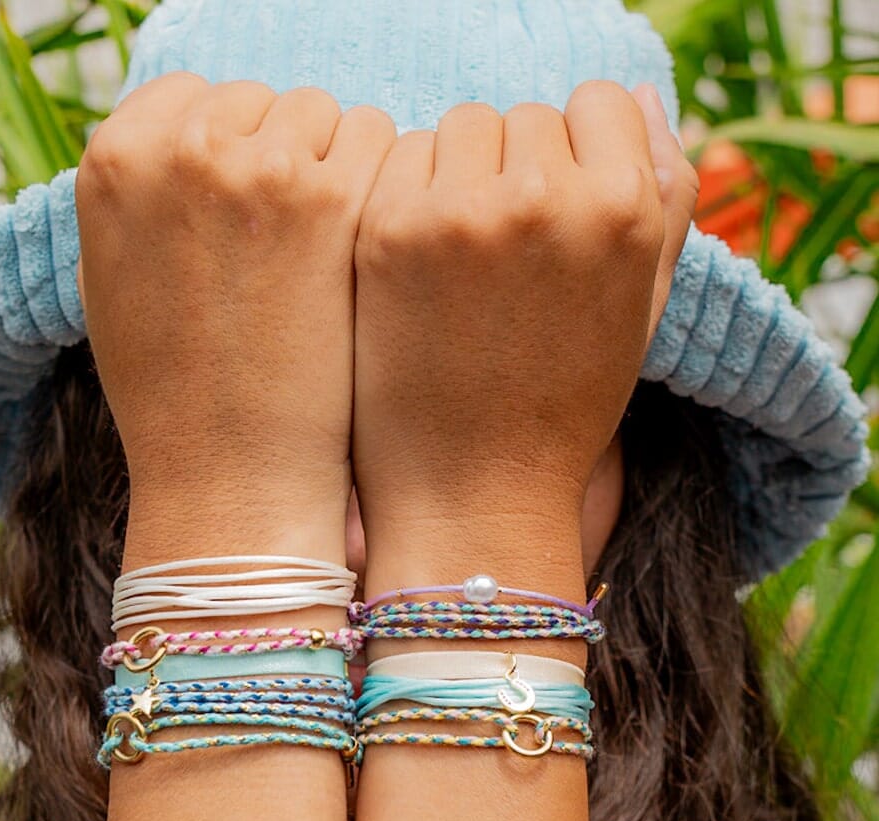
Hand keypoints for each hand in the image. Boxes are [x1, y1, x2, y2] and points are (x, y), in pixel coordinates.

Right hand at [75, 73, 395, 527]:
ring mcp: (257, 167)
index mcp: (116, 158)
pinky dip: (382, 187)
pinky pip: (380, 143)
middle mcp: (180, 147)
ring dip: (336, 168)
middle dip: (285, 156)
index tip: (249, 205)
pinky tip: (366, 254)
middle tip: (293, 239)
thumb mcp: (115, 280)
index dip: (232, 149)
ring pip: (326, 117)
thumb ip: (146, 198)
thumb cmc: (176, 394)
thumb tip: (191, 145)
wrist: (231, 474)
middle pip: (265, 102)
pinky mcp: (330, 199)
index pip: (196, 97)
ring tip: (328, 255)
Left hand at [352, 81, 697, 541]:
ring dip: (462, 174)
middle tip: (506, 255)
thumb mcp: (642, 307)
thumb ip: (664, 197)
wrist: (473, 490)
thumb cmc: (564, 405)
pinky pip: (403, 161)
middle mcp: (545, 195)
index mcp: (622, 208)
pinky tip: (417, 265)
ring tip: (462, 260)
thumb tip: (649, 98)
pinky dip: (411, 197)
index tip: (558, 209)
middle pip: (525, 115)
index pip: (600, 103)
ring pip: (461, 129)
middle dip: (518, 168)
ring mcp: (460, 211)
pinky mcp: (388, 231)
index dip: (580, 152)